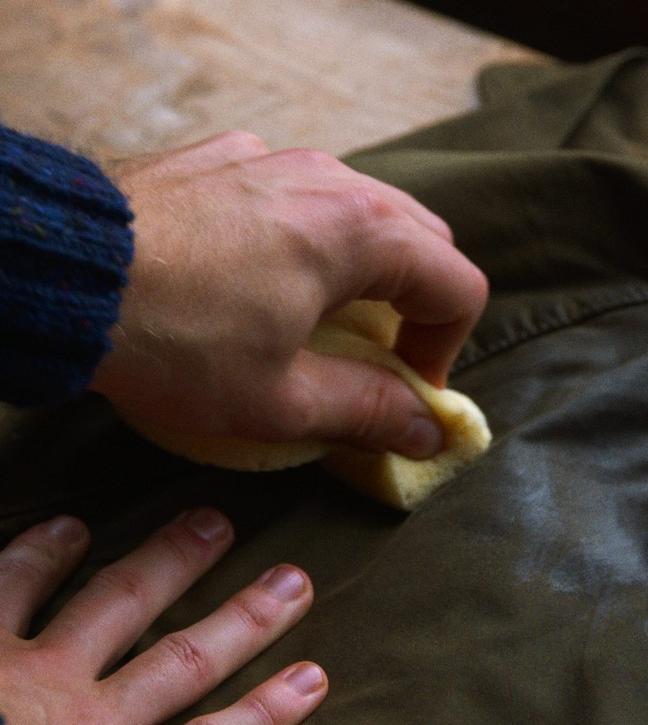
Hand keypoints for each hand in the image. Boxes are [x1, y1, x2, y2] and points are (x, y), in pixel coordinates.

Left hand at [0, 511, 326, 723]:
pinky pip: (8, 588)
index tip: (314, 675)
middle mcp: (79, 723)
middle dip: (243, 620)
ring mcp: (25, 675)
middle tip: (291, 579)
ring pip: (115, 602)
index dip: (266, 713)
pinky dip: (38, 555)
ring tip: (208, 522)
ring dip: (168, 563)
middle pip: (183, 660)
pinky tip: (68, 526)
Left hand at [93, 131, 487, 458]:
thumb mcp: (278, 399)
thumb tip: (427, 429)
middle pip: (419, 242)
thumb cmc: (174, 340)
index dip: (444, 348)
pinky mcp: (230, 158)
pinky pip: (298, 194)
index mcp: (362, 232)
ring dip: (365, 270)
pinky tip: (262, 274)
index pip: (458, 286)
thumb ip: (368, 411)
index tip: (406, 389)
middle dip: (415, 306)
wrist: (60, 275)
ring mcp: (277, 159)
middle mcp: (331, 179)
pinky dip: (309, 237)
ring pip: (360, 212)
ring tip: (321, 319)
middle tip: (376, 358)